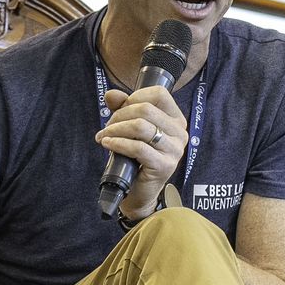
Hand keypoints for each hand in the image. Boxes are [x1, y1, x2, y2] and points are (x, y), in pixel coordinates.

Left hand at [98, 85, 186, 215]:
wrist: (138, 191)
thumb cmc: (135, 157)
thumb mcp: (129, 128)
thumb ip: (122, 107)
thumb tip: (111, 94)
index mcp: (176, 119)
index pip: (159, 94)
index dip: (134, 97)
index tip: (120, 110)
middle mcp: (180, 132)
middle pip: (146, 109)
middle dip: (119, 115)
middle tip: (107, 127)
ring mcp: (175, 150)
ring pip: (140, 127)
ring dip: (116, 129)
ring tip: (104, 136)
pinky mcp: (164, 166)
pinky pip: (137, 147)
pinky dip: (118, 143)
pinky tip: (107, 144)